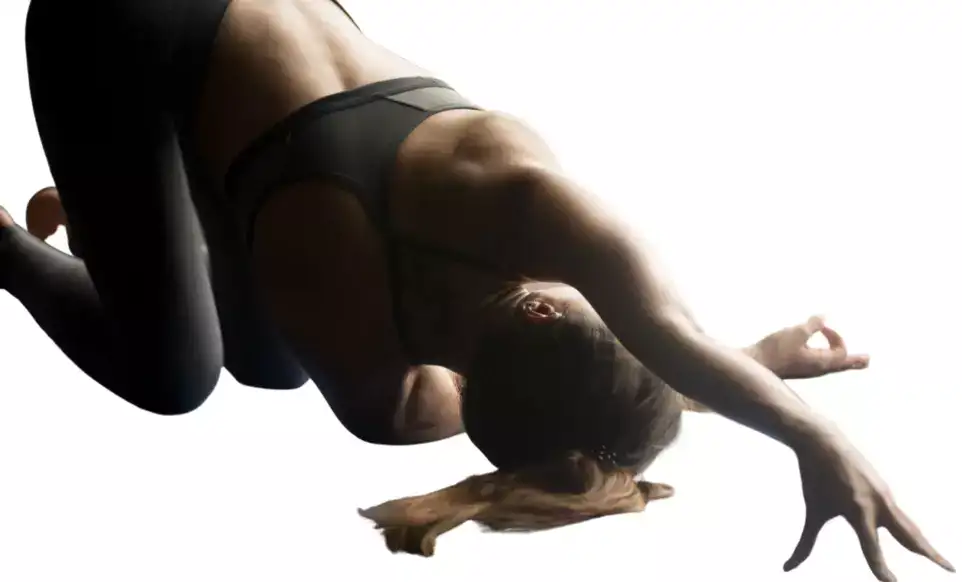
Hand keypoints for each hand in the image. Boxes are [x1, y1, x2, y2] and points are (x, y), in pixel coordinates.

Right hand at [749, 316, 868, 379]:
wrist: (755, 366)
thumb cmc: (776, 350)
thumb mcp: (796, 333)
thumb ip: (813, 324)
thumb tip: (824, 317)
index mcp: (822, 362)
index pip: (841, 350)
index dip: (835, 335)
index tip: (821, 326)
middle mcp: (818, 369)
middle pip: (842, 365)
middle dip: (855, 360)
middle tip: (867, 360)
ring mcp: (808, 370)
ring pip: (831, 366)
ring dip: (843, 360)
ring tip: (853, 361)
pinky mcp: (798, 369)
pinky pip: (821, 365)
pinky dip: (828, 359)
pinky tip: (822, 355)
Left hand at [785, 441, 954, 581]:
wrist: (823, 441)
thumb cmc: (815, 478)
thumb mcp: (812, 511)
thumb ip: (804, 544)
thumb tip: (786, 568)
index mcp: (858, 511)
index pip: (872, 549)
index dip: (881, 570)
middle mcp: (877, 504)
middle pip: (909, 536)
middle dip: (929, 554)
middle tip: (949, 570)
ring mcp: (884, 496)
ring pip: (908, 526)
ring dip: (923, 543)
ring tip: (937, 559)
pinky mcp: (884, 490)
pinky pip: (900, 515)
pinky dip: (911, 530)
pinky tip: (913, 539)